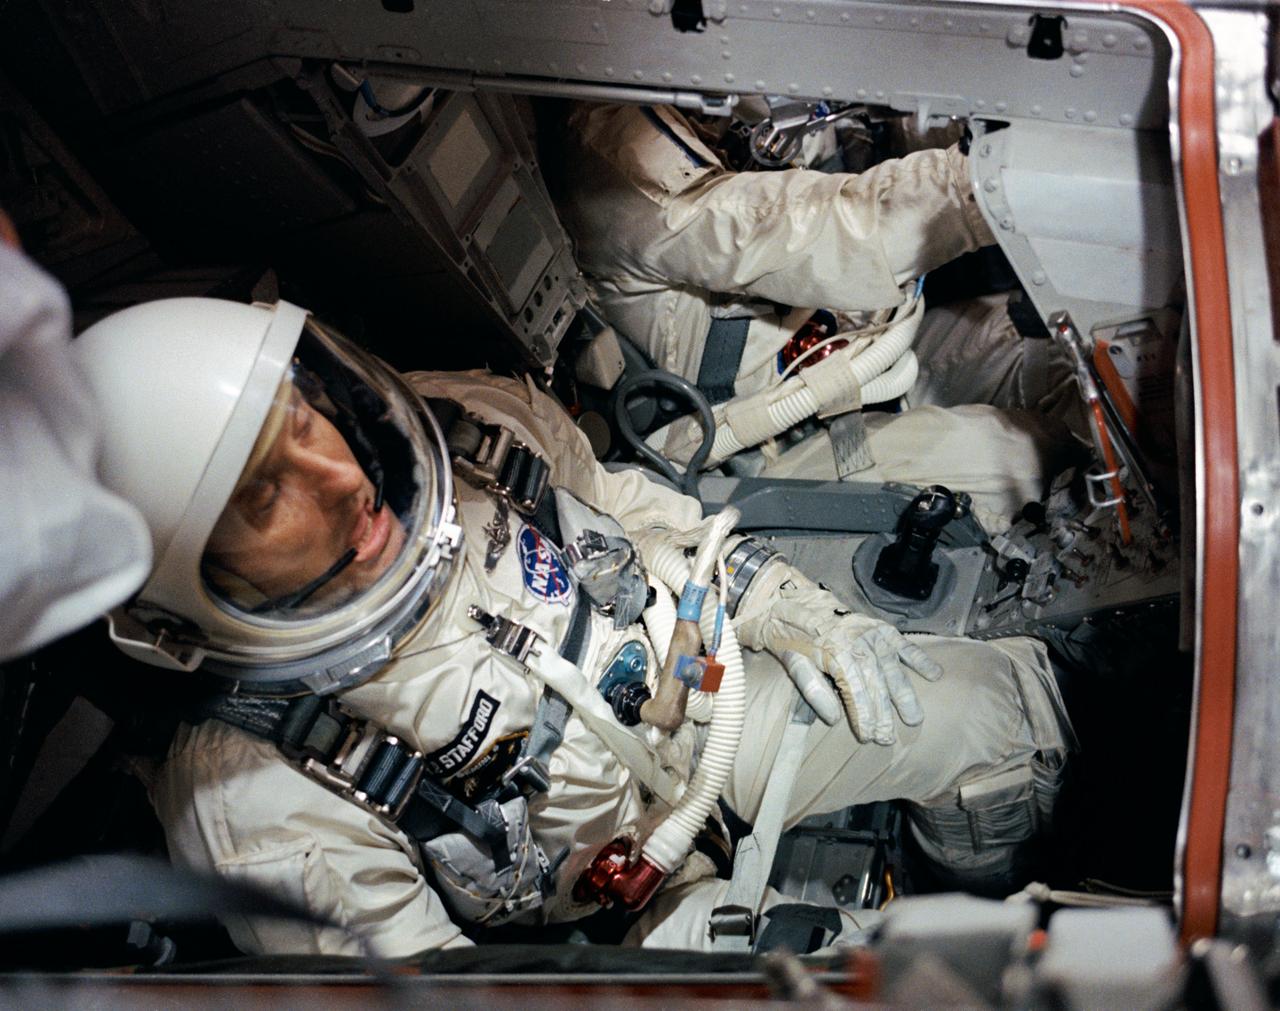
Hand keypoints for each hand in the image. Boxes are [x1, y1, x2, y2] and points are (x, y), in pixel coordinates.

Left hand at [745, 591, 942, 745]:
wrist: (792, 599)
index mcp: (836, 652)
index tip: (868, 737)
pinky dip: (921, 659)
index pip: (854, 691)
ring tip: (914, 719)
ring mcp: (873, 634)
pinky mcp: (881, 627)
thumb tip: (834, 719)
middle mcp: (859, 643)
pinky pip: (904, 645)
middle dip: (883, 714)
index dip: (863, 715)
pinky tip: (935, 675)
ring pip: (893, 670)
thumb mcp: (793, 662)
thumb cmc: (791, 635)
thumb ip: (813, 690)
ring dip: (904, 696)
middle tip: (888, 738)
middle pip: (876, 685)